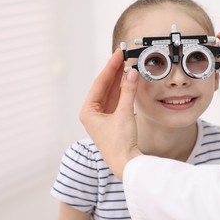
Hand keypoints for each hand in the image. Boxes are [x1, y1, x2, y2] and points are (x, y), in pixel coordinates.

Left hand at [79, 49, 141, 180]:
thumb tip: (131, 73)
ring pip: (111, 93)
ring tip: (127, 65)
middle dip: (114, 72)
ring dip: (119, 80)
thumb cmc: (119, 144)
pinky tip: (128, 81)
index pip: (100, 83)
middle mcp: (93, 113)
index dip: (110, 68)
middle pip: (104, 87)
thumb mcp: (124, 114)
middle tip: (123, 56)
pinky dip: (123, 91)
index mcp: (88, 111)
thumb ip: (128, 92)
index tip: (118, 54)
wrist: (126, 164)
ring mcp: (102, 117)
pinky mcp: (112, 121)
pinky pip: (117, 100)